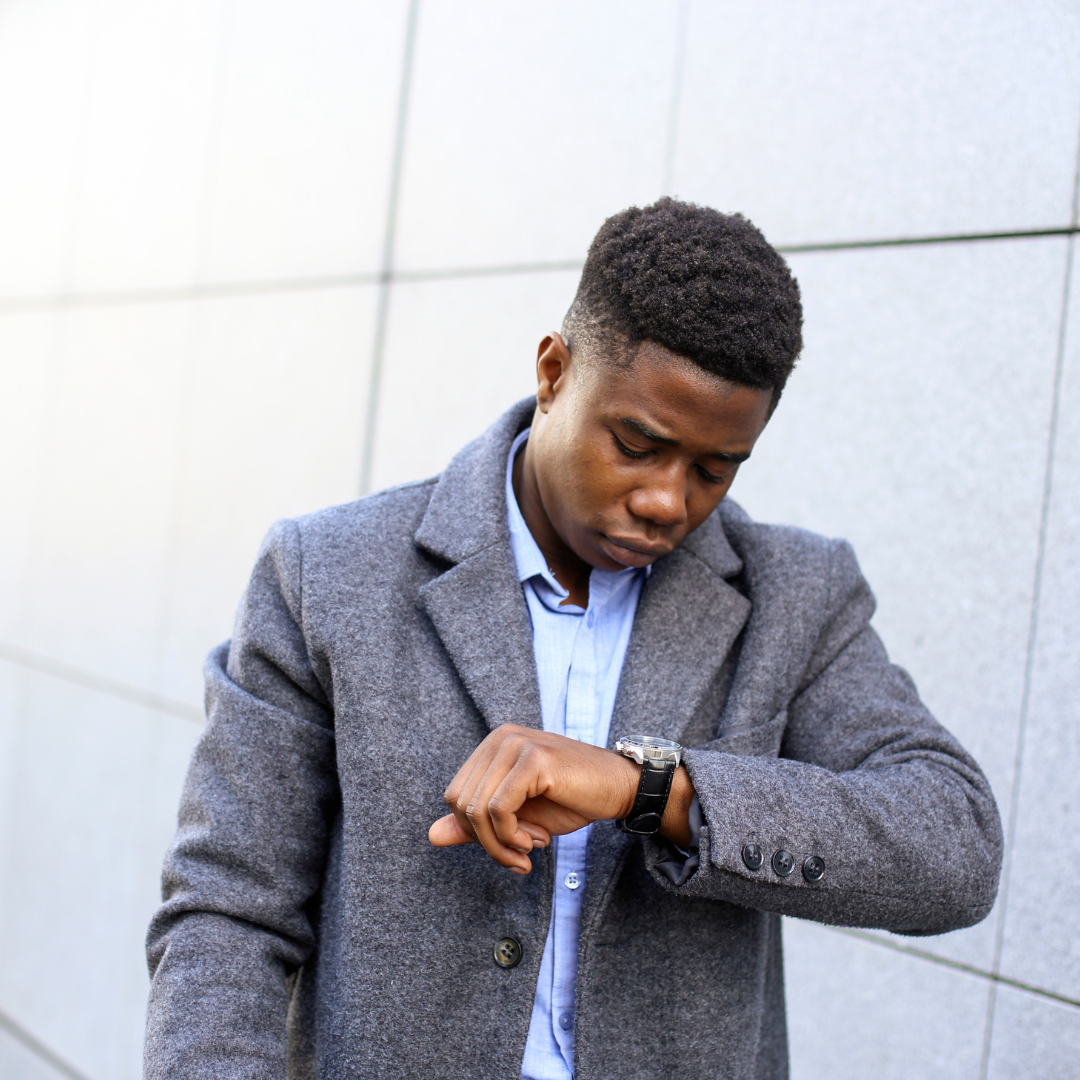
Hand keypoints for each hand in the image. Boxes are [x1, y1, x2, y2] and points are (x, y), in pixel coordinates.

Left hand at [427, 724, 639, 873]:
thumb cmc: (571, 800)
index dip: (473, 833)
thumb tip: (431, 836)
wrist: (619, 789)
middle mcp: (499, 738)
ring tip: (529, 851)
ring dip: (501, 844)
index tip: (508, 849)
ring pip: (477, 809)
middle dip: (486, 843)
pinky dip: (511, 836)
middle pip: (460, 803)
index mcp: (491, 746)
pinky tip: (535, 842)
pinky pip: (499, 808)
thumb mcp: (517, 817)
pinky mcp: (533, 758)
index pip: (454, 796)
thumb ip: (475, 825)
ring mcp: (515, 743)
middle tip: (519, 858)